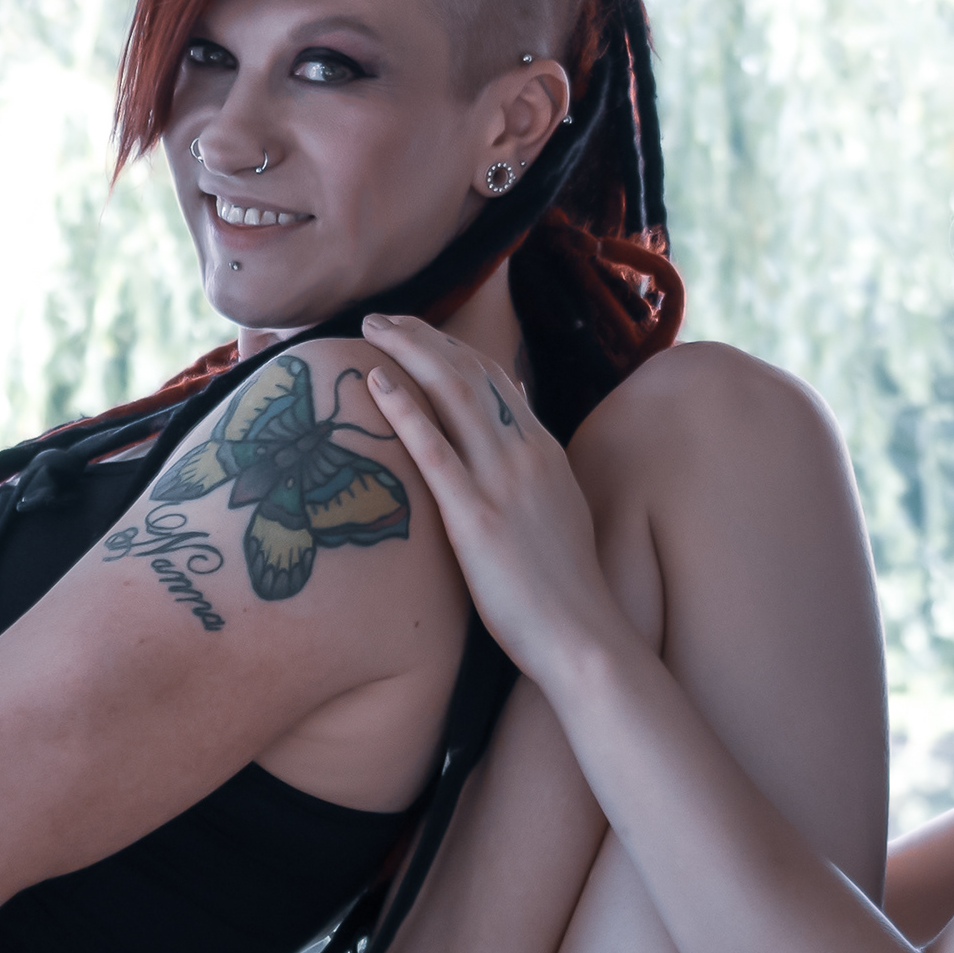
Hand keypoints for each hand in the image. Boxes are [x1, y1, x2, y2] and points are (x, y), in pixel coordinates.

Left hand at [362, 314, 632, 687]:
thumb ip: (532, 466)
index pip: (494, 379)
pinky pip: (435, 451)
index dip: (451, 348)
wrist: (581, 635)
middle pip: (471, 372)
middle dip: (423, 335)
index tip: (415, 332)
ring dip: (410, 351)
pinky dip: (405, 409)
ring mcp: (502, 481)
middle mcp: (525, 453)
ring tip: (372, 328)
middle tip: (381, 317)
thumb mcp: (556, 509)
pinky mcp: (476, 517)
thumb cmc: (561, 586)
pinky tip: (376, 382)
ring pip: (454, 393)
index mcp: (543, 450)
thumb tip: (511, 423)